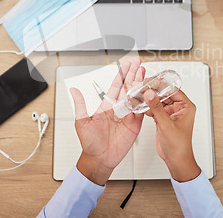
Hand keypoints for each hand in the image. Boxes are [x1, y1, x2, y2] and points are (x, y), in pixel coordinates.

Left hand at [71, 58, 145, 184]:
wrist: (99, 159)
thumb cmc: (89, 143)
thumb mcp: (81, 122)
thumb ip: (80, 105)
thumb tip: (73, 90)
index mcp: (106, 106)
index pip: (116, 86)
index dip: (121, 74)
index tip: (126, 64)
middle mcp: (118, 109)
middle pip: (128, 87)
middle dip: (133, 74)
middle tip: (138, 62)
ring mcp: (127, 116)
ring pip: (136, 96)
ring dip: (140, 84)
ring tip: (144, 72)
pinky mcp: (135, 125)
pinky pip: (141, 111)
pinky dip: (145, 101)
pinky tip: (148, 91)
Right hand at [143, 89, 200, 181]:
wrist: (176, 159)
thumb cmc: (179, 146)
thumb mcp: (166, 124)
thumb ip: (157, 108)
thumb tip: (151, 94)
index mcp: (186, 107)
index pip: (173, 90)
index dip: (161, 85)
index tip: (150, 81)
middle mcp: (179, 109)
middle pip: (164, 94)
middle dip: (153, 92)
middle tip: (142, 87)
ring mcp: (170, 114)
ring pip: (158, 101)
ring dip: (149, 99)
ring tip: (139, 95)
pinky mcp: (163, 119)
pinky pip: (154, 109)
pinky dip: (147, 108)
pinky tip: (140, 106)